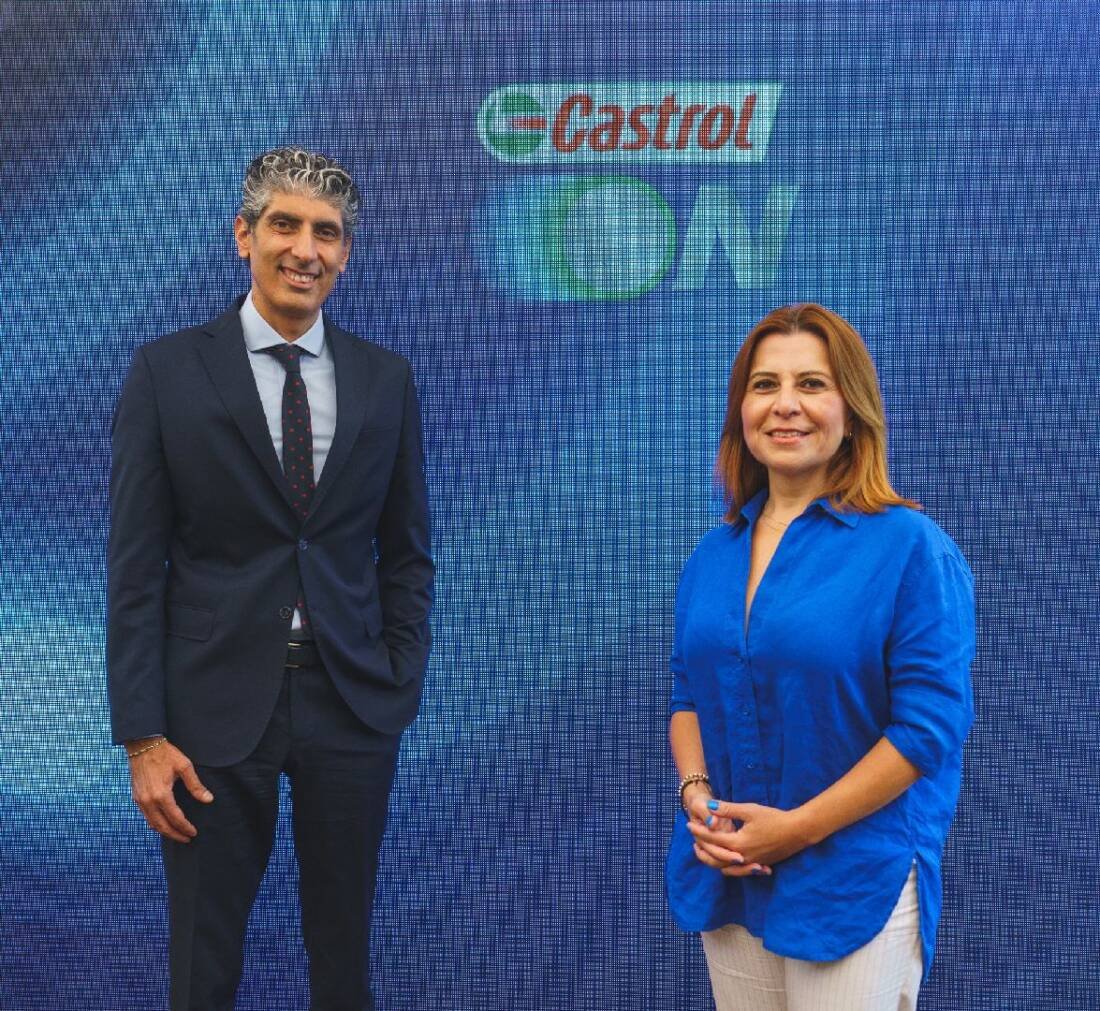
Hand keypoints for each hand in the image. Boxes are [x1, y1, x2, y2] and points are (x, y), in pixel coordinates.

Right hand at [127, 739, 212, 842]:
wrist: (143, 745)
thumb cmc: (165, 754)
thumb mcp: (184, 767)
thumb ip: (196, 786)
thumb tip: (208, 800)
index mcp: (161, 795)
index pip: (175, 818)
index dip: (185, 827)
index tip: (194, 833)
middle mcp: (148, 801)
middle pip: (162, 826)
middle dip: (175, 835)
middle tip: (187, 839)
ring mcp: (140, 800)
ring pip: (152, 823)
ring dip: (164, 831)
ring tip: (177, 834)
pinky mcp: (136, 797)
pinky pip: (145, 816)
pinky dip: (155, 823)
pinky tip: (163, 823)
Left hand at [688, 800, 810, 874]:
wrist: (798, 832)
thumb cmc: (774, 818)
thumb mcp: (749, 810)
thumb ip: (728, 809)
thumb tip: (709, 806)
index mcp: (738, 843)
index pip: (712, 839)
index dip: (699, 831)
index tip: (688, 825)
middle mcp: (742, 857)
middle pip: (715, 859)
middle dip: (702, 849)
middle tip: (693, 840)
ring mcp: (751, 864)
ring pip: (725, 868)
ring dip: (712, 861)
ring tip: (705, 851)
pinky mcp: (759, 865)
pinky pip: (737, 871)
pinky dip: (727, 867)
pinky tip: (726, 861)